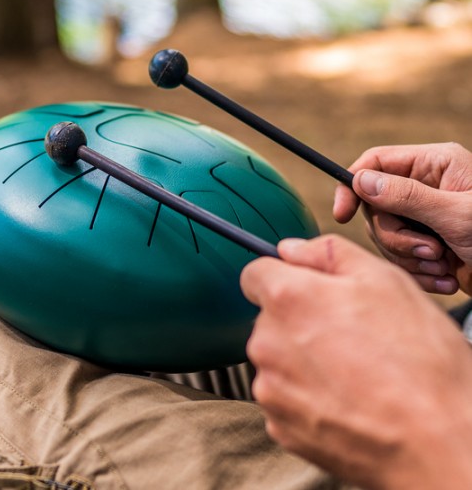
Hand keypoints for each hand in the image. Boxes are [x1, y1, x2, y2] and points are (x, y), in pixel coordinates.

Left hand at [241, 235, 471, 489]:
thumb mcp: (386, 280)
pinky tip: (349, 401)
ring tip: (357, 374)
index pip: (255, 274)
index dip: (285, 277)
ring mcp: (270, 389)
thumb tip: (291, 249)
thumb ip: (328, 253)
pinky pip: (286, 400)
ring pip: (278, 361)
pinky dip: (310, 399)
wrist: (436, 443)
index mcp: (287, 300)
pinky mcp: (280, 427)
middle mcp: (266, 343)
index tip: (310, 291)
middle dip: (301, 322)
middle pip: (270, 320)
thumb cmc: (419, 363)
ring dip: (305, 362)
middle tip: (353, 336)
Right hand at [332, 143, 471, 293]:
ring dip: (410, 258)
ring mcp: (427, 217)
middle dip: (396, 237)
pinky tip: (447, 278)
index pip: (375, 163)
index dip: (353, 186)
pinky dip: (421, 273)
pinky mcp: (430, 244)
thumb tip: (361, 181)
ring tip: (444, 266)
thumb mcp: (457, 215)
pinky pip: (402, 257)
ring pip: (386, 236)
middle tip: (427, 250)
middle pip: (376, 207)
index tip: (342, 213)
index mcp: (435, 165)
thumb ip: (406, 196)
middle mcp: (427, 187)